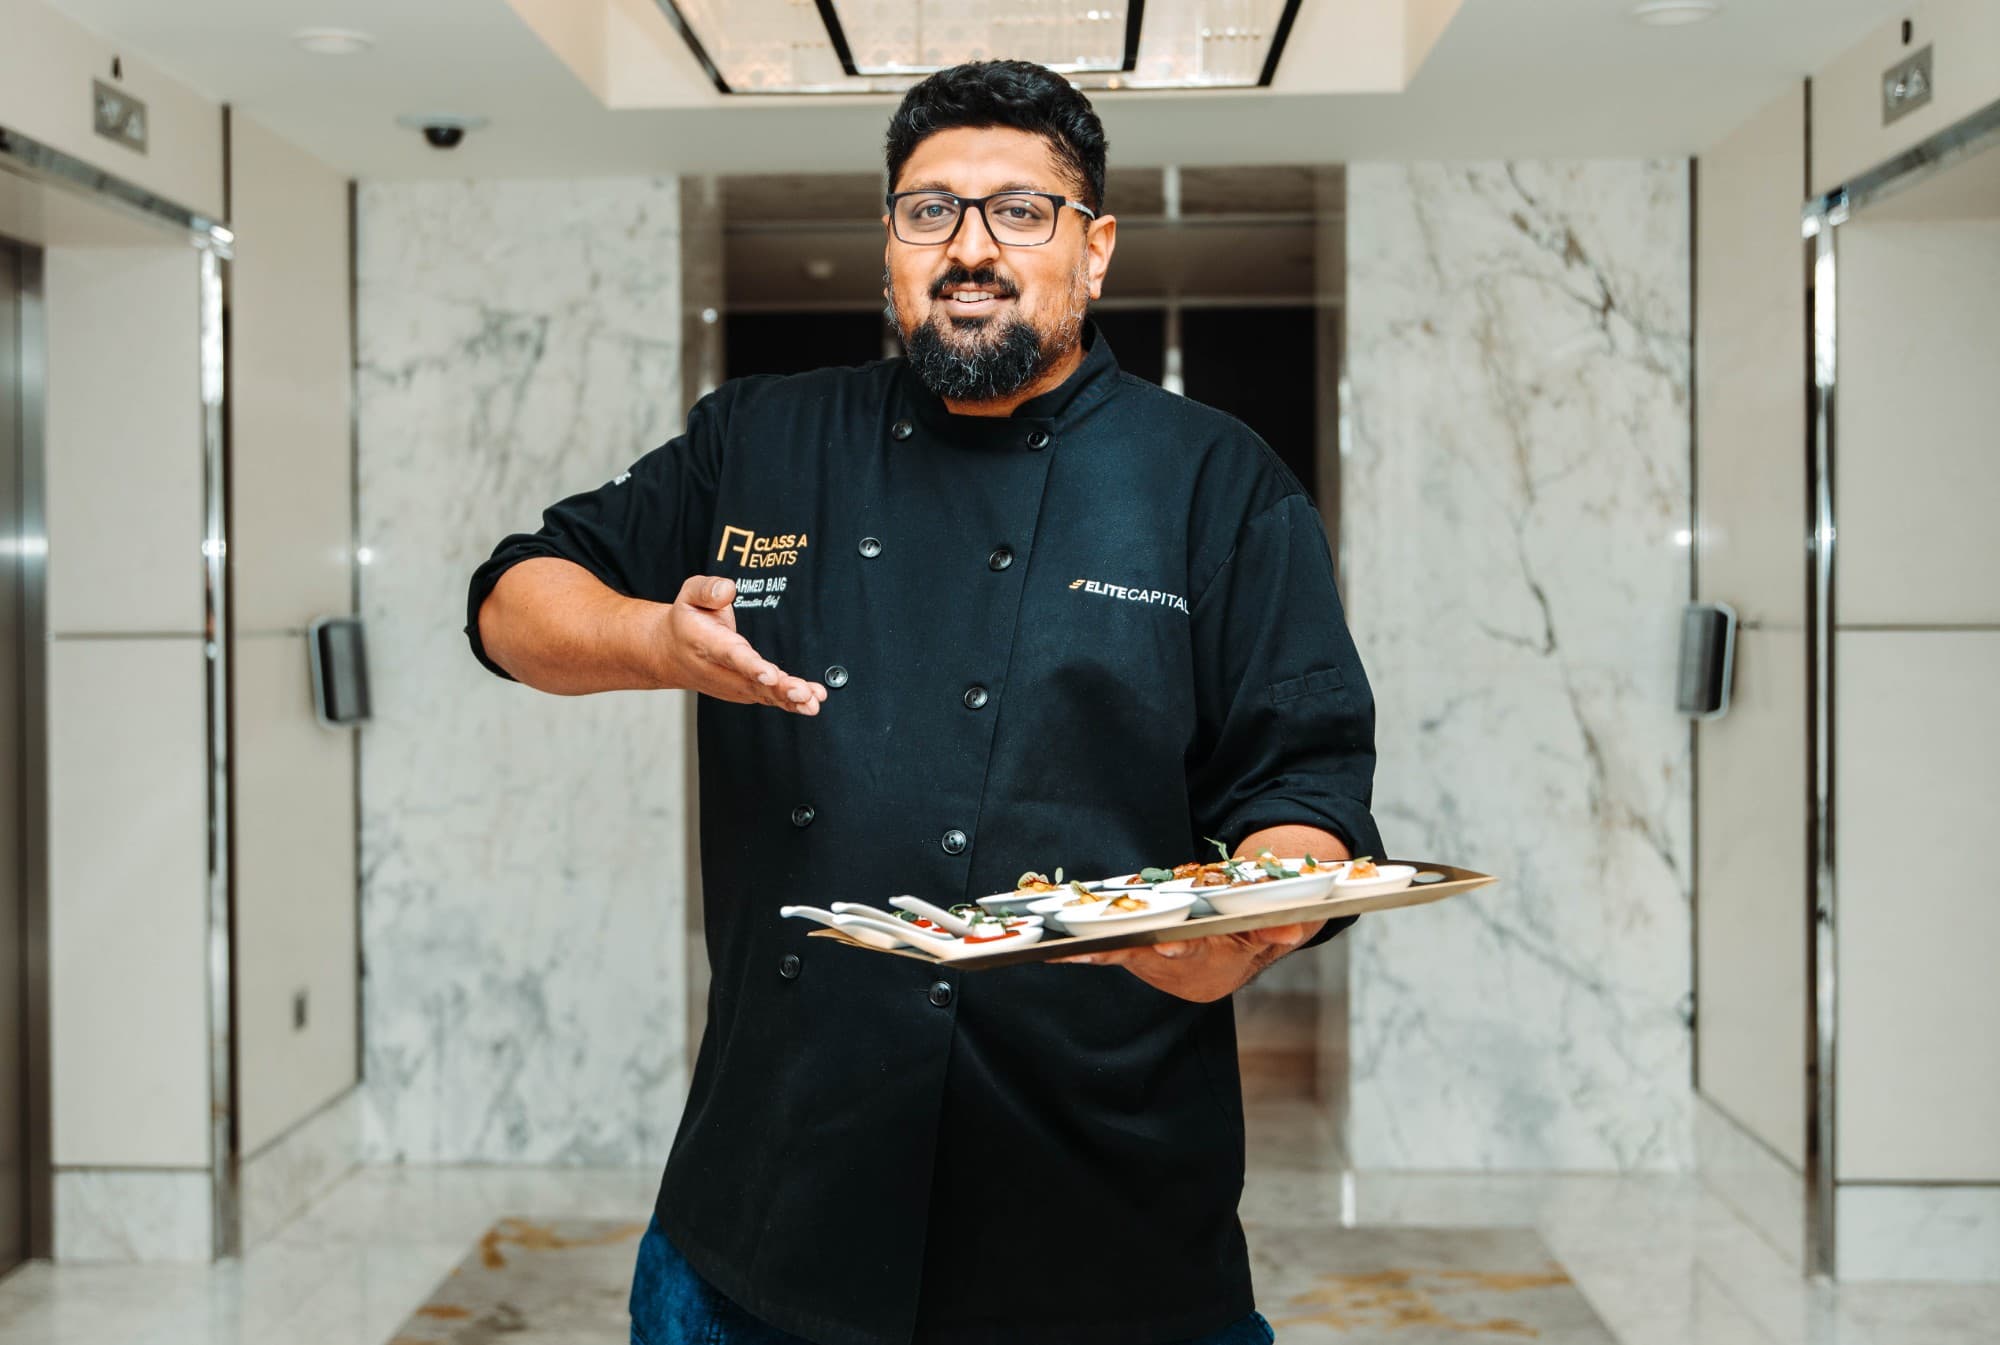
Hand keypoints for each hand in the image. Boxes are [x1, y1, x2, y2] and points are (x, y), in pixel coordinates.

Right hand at [657, 575, 826, 715]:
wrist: (671, 653)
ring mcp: (734, 684)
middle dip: (779, 689)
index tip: (769, 674)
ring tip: (813, 702)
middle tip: (802, 693)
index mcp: (707, 644)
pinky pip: (770, 698)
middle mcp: (722, 670)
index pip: (731, 656)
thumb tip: (728, 589)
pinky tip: (812, 702)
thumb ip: (707, 589)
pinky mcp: (746, 690)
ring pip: (764, 694)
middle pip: (753, 682)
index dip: (751, 666)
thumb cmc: (687, 621)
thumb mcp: (689, 594)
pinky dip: (792, 703)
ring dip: (790, 700)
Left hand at [1053, 921, 1324, 1002]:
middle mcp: (1181, 968)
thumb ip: (1278, 930)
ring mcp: (1154, 963)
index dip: (1182, 949)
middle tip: (1082, 945)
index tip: (1168, 944)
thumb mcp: (1276, 928)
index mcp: (1217, 962)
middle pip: (1147, 958)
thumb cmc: (1259, 928)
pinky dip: (1079, 948)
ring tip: (1056, 947)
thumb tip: (1288, 928)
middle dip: (1119, 951)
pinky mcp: (1134, 955)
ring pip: (1119, 954)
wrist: (1237, 949)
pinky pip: (1104, 949)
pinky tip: (1048, 947)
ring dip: (1089, 951)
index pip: (1199, 953)